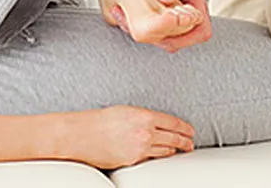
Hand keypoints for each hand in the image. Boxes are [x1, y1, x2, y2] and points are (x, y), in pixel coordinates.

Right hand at [51, 106, 194, 168]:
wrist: (79, 135)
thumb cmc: (97, 121)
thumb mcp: (123, 111)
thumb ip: (142, 117)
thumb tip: (156, 123)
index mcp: (143, 116)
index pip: (173, 122)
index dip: (185, 128)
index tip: (190, 130)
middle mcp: (144, 132)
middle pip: (174, 138)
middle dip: (185, 141)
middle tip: (190, 142)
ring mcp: (140, 148)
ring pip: (166, 150)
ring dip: (175, 149)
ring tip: (180, 149)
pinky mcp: (133, 160)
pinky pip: (152, 157)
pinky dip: (159, 155)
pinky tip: (162, 154)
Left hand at [77, 0, 204, 49]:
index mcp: (196, 1)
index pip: (201, 31)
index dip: (187, 37)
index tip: (166, 31)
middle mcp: (186, 13)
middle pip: (180, 40)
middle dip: (158, 38)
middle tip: (133, 25)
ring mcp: (173, 16)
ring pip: (164, 37)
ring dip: (144, 33)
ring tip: (123, 18)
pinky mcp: (159, 15)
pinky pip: (152, 28)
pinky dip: (137, 24)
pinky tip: (122, 12)